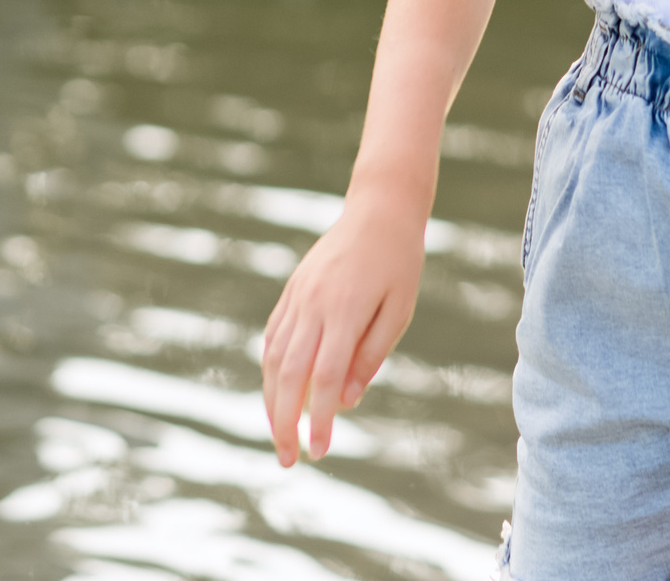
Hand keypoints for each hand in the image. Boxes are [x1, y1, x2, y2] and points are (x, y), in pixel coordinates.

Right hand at [261, 195, 425, 463]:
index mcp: (343, 311)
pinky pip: (273, 336)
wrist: (378, 210)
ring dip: (271, 400)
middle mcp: (313, 305)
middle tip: (288, 459)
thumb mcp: (398, 312)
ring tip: (279, 434)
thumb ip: (370, 357)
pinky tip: (276, 392)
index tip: (318, 453)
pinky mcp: (292, 291)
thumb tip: (345, 402)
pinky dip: (270, 369)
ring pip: (273, 358)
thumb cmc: (399, 263)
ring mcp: (298, 297)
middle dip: (284, 422)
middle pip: (288, 375)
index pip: (323, 379)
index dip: (318, 420)